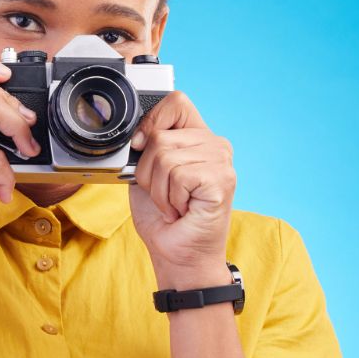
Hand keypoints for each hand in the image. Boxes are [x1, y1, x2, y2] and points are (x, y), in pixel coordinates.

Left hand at [127, 91, 235, 271]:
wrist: (177, 255)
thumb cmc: (163, 219)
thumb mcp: (146, 174)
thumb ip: (146, 147)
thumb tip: (137, 135)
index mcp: (197, 137)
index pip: (175, 102)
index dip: (151, 122)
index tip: (140, 148)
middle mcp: (214, 144)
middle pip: (160, 135)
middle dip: (147, 172)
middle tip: (162, 195)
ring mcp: (221, 160)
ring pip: (165, 157)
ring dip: (158, 190)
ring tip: (172, 204)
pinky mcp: (221, 179)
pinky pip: (177, 175)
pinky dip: (169, 199)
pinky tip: (182, 210)